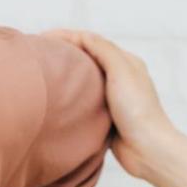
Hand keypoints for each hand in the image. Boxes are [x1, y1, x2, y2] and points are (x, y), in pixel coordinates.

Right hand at [44, 29, 179, 180]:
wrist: (148, 150)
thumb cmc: (137, 109)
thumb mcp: (121, 71)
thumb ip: (102, 49)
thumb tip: (81, 36)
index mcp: (126, 61)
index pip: (90, 41)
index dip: (65, 36)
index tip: (41, 38)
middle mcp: (120, 76)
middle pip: (86, 57)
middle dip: (63, 52)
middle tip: (38, 53)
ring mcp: (112, 97)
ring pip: (83, 79)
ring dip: (65, 73)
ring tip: (43, 72)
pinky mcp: (105, 115)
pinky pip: (83, 99)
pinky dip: (69, 95)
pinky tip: (56, 98)